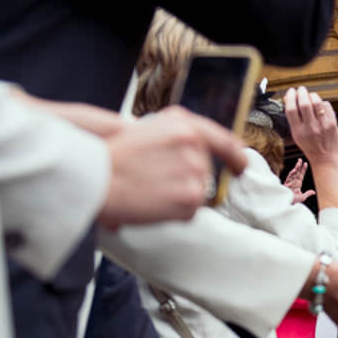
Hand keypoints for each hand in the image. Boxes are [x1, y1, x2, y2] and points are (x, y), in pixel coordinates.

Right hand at [98, 106, 246, 227]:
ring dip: (178, 198)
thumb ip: (176, 138)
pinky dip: (174, 213)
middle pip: (205, 173)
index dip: (235, 155)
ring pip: (199, 194)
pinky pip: (191, 212)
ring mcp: (196, 170)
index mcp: (183, 124)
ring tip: (149, 191)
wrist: (95, 177)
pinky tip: (153, 203)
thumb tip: (196, 156)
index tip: (241, 165)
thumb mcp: (146, 130)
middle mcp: (195, 143)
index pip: (222, 140)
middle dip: (185, 182)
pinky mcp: (193, 196)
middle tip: (154, 182)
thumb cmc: (111, 158)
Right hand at [283, 158, 315, 203]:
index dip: (303, 169)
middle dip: (298, 166)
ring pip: (293, 173)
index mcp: (298, 184)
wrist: (287, 204)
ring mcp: (290, 183)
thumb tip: (314, 192)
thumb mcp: (302, 197)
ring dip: (295, 168)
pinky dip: (291, 174)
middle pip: (297, 172)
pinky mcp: (286, 185)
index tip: (306, 163)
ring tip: (298, 162)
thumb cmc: (293, 201)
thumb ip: (307, 194)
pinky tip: (294, 170)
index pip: (301, 175)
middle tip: (300, 159)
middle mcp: (294, 182)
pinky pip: (289, 178)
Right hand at [285, 86, 337, 166]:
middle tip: (300, 90)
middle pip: (304, 103)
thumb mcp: (296, 135)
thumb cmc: (309, 145)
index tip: (290, 92)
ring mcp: (323, 125)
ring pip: (317, 101)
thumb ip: (293, 119)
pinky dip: (321, 102)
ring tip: (310, 96)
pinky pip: (326, 105)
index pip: (291, 109)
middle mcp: (311, 128)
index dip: (290, 97)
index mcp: (298, 131)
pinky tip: (319, 106)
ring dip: (312, 95)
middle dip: (301, 92)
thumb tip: (289, 99)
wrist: (326, 158)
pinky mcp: (333, 123)